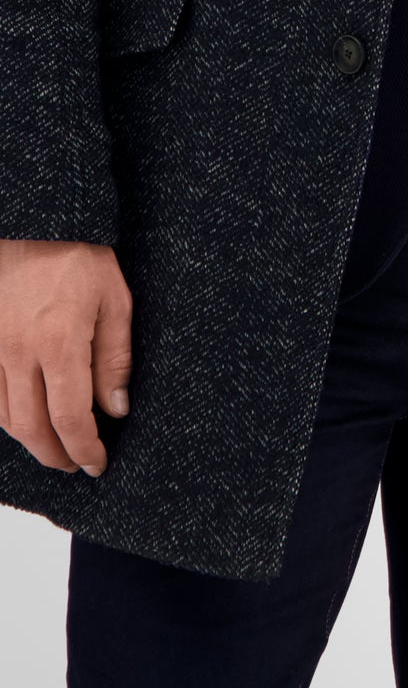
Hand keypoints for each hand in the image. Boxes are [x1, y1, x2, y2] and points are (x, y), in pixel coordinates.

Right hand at [0, 239, 131, 474]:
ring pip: (5, 418)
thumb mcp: (114, 299)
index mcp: (59, 343)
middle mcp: (18, 353)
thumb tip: (116, 409)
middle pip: (32, 428)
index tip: (97, 464)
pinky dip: (7, 418)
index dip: (84, 449)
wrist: (33, 222)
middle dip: (56, 455)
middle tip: (76, 465)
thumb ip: (116, 357)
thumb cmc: (79, 256)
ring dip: (31, 442)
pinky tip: (27, 419)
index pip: (70, 417)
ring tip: (55, 448)